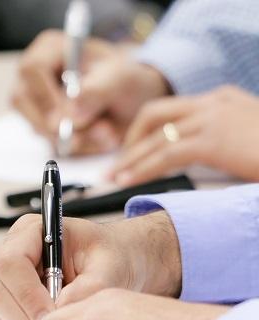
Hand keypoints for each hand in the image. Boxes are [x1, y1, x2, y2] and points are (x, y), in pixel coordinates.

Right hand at [0, 212, 181, 319]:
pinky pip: (4, 318)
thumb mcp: (110, 267)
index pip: (10, 261)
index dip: (27, 292)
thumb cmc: (112, 255)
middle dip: (23, 313)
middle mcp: (12, 249)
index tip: (51, 314)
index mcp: (32, 231)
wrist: (119, 262)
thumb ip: (88, 288)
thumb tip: (61, 309)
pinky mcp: (10, 295)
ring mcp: (7, 274)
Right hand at [11, 30, 169, 154]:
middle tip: (89, 135)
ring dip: (75, 138)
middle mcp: (34, 75)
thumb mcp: (121, 78)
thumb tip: (69, 117)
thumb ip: (96, 92)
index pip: (31, 69)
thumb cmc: (126, 79)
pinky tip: (100, 139)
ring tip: (108, 131)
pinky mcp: (42, 127)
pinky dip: (78, 148)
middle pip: (22, 100)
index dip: (45, 96)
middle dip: (57, 124)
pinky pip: (50, 144)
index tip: (67, 119)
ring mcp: (34, 103)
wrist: (134, 101)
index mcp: (50, 49)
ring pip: (37, 126)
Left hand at [109, 86, 258, 185]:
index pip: (174, 111)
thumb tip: (207, 158)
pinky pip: (165, 154)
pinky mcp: (212, 139)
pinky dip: (141, 168)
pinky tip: (128, 181)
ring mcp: (213, 117)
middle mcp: (215, 102)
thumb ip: (226, 141)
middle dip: (132, 139)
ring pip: (155, 136)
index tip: (133, 150)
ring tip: (113, 177)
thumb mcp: (250, 140)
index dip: (148, 131)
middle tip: (117, 164)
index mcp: (224, 99)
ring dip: (131, 158)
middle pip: (156, 115)